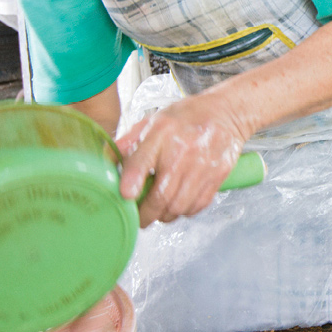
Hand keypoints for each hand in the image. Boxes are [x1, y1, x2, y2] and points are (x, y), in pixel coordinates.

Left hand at [116, 92, 246, 226]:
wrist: (226, 112)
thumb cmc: (186, 117)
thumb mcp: (153, 120)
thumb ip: (128, 142)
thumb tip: (105, 163)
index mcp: (161, 132)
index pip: (142, 161)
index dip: (132, 182)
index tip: (125, 195)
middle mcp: (182, 150)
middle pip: (161, 195)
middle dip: (146, 215)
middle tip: (140, 219)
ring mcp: (202, 165)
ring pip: (179, 206)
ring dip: (165, 215)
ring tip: (160, 212)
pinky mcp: (218, 176)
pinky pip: (197, 205)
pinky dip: (185, 211)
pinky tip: (180, 204)